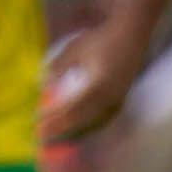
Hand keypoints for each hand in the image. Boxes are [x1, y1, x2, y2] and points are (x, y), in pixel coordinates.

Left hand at [42, 20, 152, 142]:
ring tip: (57, 137)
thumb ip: (59, 66)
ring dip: (75, 133)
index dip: (56, 121)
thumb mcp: (75, 49)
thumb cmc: (102, 38)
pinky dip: (89, 127)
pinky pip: (104, 120)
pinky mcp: (121, 99)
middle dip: (61, 131)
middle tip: (42, 137)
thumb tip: (44, 82)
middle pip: (83, 122)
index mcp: (98, 87)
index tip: (39, 127)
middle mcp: (110, 98)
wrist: (132, 33)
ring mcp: (118, 100)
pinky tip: (78, 128)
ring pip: (95, 124)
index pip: (74, 111)